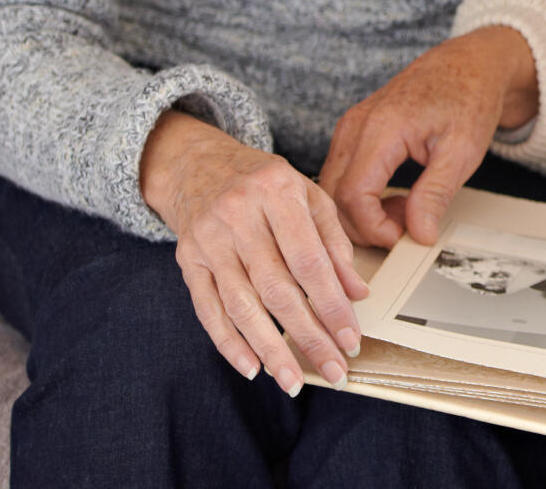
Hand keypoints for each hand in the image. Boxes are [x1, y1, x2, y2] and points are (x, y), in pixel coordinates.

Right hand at [141, 111, 367, 395]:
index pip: (310, 261)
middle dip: (308, 336)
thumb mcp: (308, 195)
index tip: (351, 338)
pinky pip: (207, 310)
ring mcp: (208, 242)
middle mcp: (238, 217)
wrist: (197, 164)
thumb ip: (334, 242)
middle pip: (277, 290)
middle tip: (333, 369)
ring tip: (293, 381)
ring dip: (270, 350)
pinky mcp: (188, 262)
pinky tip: (251, 367)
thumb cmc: (263, 181)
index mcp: (277, 193)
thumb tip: (357, 293)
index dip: (332, 304)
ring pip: (242, 306)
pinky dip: (229, 343)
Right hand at [318, 25, 538, 249]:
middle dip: (364, 225)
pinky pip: (342, 174)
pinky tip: (396, 197)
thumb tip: (419, 234)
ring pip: (333, 188)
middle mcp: (356, 125)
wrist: (470, 65)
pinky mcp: (353, 131)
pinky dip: (362, 196)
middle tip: (405, 230)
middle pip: (333, 196)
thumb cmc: (469, 97)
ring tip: (407, 211)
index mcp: (382, 128)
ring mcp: (350, 126)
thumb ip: (435, 194)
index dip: (374, 228)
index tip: (402, 237)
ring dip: (363, 213)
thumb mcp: (463, 152)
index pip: (353, 196)